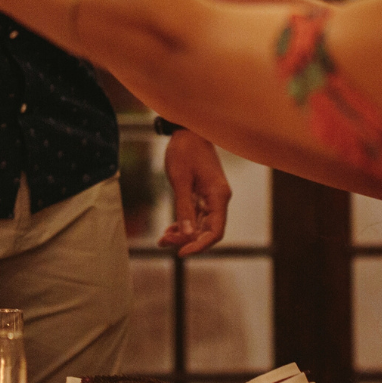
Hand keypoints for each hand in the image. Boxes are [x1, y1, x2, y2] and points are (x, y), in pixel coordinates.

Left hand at [158, 129, 231, 256]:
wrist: (188, 129)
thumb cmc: (185, 150)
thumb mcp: (180, 179)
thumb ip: (184, 207)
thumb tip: (186, 235)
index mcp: (218, 196)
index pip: (215, 231)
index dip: (200, 245)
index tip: (181, 253)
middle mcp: (219, 199)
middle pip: (207, 231)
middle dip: (187, 240)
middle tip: (164, 241)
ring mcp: (212, 197)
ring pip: (200, 225)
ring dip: (183, 234)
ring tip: (163, 239)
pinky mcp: (203, 194)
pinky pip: (196, 215)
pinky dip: (184, 223)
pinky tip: (168, 230)